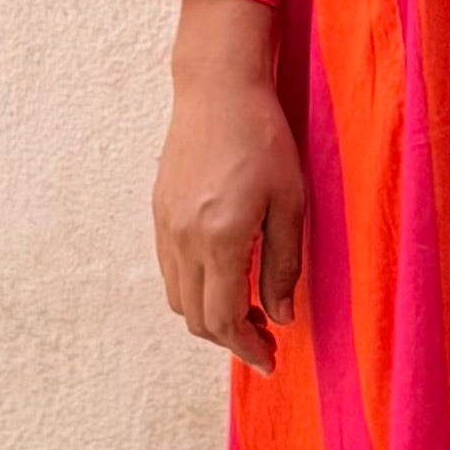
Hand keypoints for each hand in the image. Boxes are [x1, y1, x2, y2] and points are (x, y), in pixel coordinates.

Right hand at [152, 0, 304, 372]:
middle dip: (230, 339)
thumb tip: (281, 317)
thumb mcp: (290, 202)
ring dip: (210, 316)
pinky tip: (224, 278)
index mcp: (220, 239)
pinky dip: (194, 289)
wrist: (216, 89)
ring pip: (178, 298)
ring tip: (248, 310)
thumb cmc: (263, 138)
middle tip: (266, 339)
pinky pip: (170, 270)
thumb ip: (283, 264)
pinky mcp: (158, 212)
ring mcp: (165, 226)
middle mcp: (184, 240)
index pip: (223, 319)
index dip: (247, 348)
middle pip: (196, 318)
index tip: (271, 360)